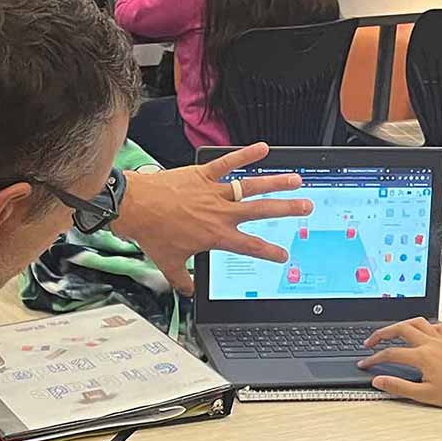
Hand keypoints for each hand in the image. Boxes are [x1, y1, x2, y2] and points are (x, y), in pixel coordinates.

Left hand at [113, 142, 314, 294]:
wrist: (136, 208)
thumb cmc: (153, 234)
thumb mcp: (169, 264)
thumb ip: (182, 280)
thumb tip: (188, 293)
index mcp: (215, 236)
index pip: (250, 247)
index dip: (269, 252)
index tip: (284, 255)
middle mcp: (220, 213)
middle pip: (260, 212)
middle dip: (286, 209)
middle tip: (305, 207)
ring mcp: (213, 192)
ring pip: (250, 186)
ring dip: (275, 182)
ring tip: (295, 179)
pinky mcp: (202, 175)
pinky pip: (227, 163)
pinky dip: (244, 154)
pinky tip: (262, 147)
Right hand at [357, 318, 441, 410]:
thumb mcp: (425, 395)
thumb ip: (399, 386)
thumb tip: (378, 381)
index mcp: (423, 356)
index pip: (390, 353)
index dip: (373, 359)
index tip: (365, 364)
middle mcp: (431, 343)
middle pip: (399, 329)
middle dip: (381, 333)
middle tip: (370, 342)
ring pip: (416, 321)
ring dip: (400, 324)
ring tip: (391, 332)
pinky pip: (435, 325)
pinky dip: (423, 325)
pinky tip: (421, 331)